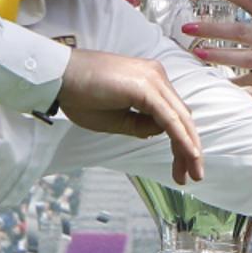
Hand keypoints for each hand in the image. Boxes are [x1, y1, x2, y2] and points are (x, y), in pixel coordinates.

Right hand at [58, 48, 203, 184]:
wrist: (57, 77)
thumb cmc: (81, 95)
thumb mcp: (117, 119)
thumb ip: (141, 125)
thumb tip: (162, 133)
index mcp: (151, 81)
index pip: (174, 115)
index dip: (182, 141)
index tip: (183, 167)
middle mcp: (157, 77)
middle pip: (182, 117)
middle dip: (190, 148)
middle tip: (194, 175)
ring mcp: (153, 79)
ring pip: (180, 119)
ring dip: (189, 148)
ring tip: (192, 173)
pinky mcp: (146, 87)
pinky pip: (169, 118)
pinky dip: (181, 138)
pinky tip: (189, 154)